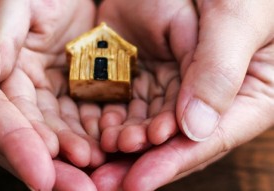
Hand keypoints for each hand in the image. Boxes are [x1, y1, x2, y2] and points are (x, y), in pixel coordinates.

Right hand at [0, 0, 100, 189]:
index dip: (14, 146)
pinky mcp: (50, 85)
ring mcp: (23, 91)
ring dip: (70, 159)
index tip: (42, 175)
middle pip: (18, 138)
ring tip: (96, 180)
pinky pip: (66, 114)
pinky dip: (83, 133)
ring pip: (45, 132)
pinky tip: (102, 150)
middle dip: (50, 168)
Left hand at [92, 0, 273, 189]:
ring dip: (120, 144)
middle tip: (103, 184)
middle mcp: (210, 97)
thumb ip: (220, 71)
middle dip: (137, 162)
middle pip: (174, 140)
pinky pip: (131, 99)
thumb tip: (193, 128)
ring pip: (148, 124)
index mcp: (248, 93)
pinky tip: (92, 131)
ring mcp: (177, 85)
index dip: (171, 162)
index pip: (209, 137)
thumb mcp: (238, 18)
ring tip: (92, 161)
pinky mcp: (151, 70)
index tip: (137, 183)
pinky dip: (112, 116)